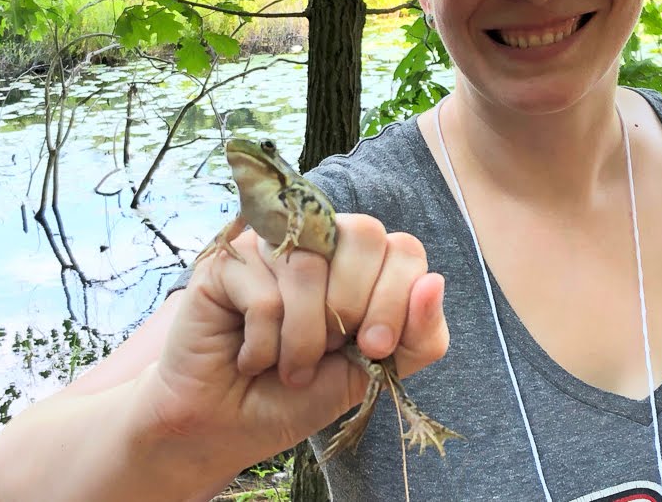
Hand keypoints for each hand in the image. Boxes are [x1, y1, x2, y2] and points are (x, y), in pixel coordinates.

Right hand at [136, 213, 449, 473]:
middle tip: (330, 352)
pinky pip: (263, 293)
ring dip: (304, 340)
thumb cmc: (298, 395)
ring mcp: (272, 246)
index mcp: (360, 263)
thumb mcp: (372, 373)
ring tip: (288, 367)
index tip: (375, 347)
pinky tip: (250, 358)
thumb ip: (416, 335)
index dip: (397, 298)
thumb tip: (435, 281)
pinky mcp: (227, 262)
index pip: (403, 248)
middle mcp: (318, 242)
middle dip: (354, 308)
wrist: (227, 427)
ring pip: (311, 268)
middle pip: (364, 234)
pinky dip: (263, 344)